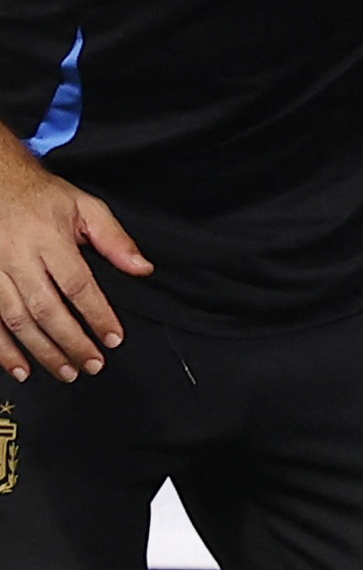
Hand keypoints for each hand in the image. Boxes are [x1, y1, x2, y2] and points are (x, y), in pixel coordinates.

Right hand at [0, 149, 138, 377]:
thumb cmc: (42, 198)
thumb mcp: (85, 207)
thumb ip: (114, 239)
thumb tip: (142, 268)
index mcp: (48, 239)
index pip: (77, 285)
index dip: (96, 315)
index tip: (114, 337)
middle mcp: (17, 257)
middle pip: (46, 309)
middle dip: (71, 342)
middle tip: (93, 364)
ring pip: (17, 320)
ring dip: (41, 351)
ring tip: (66, 372)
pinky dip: (3, 349)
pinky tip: (20, 368)